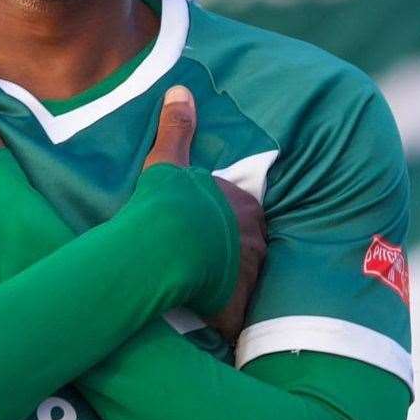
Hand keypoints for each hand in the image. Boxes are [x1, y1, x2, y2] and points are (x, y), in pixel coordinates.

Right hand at [143, 86, 266, 345]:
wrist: (166, 245)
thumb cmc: (167, 203)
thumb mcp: (167, 161)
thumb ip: (177, 128)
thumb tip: (180, 91)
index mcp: (240, 203)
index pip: (243, 211)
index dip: (226, 222)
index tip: (210, 231)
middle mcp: (252, 236)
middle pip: (250, 245)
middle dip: (235, 254)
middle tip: (212, 265)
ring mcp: (249, 271)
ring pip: (248, 279)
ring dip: (234, 288)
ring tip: (214, 297)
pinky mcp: (237, 303)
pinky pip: (238, 315)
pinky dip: (229, 321)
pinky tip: (219, 328)